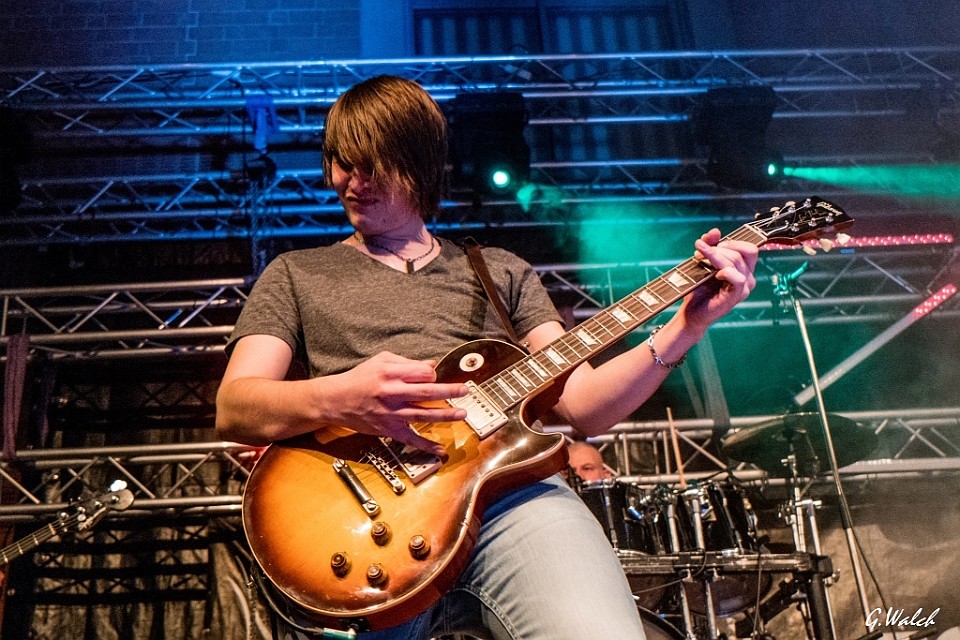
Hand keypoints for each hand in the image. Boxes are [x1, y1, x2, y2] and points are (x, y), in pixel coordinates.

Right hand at [321, 351, 467, 456]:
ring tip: (462, 413)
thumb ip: (407, 362)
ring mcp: (391, 413)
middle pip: (426, 392)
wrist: (336, 400)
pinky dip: (425, 445)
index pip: (422, 372)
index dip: (432, 373)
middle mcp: (392, 393)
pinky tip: (440, 450)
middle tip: (465, 390)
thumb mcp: (381, 361)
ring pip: (423, 414)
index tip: (434, 376)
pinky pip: (410, 438)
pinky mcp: (388, 429)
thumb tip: (432, 365)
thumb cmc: (359, 378)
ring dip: (445, 415)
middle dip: (449, 391)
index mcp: (391, 374)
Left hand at [680, 228, 757, 328]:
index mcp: (744, 269)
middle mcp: (748, 277)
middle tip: (700, 252)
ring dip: (715, 256)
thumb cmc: (698, 289)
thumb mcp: (703, 262)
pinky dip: (724, 271)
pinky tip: (714, 274)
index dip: (731, 242)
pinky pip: (737, 278)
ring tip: (699, 258)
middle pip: (744, 251)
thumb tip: (715, 231)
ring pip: (736, 262)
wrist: (691, 312)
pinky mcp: (737, 296)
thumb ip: (710, 245)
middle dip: (720, 248)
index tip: (709, 245)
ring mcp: (744, 288)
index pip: (749, 248)